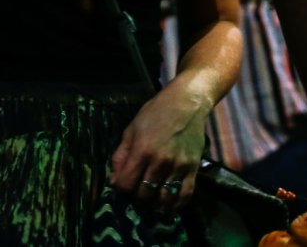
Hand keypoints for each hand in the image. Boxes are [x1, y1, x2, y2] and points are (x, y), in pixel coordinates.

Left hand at [108, 82, 208, 213]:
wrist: (186, 102)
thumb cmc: (156, 112)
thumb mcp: (132, 128)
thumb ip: (121, 155)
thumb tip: (114, 180)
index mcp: (142, 150)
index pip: (126, 184)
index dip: (121, 189)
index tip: (123, 185)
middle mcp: (160, 161)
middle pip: (144, 195)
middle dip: (137, 197)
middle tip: (137, 191)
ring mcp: (178, 166)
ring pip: (163, 199)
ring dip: (155, 204)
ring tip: (151, 199)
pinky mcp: (193, 168)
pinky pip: (184, 195)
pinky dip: (176, 205)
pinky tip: (169, 203)